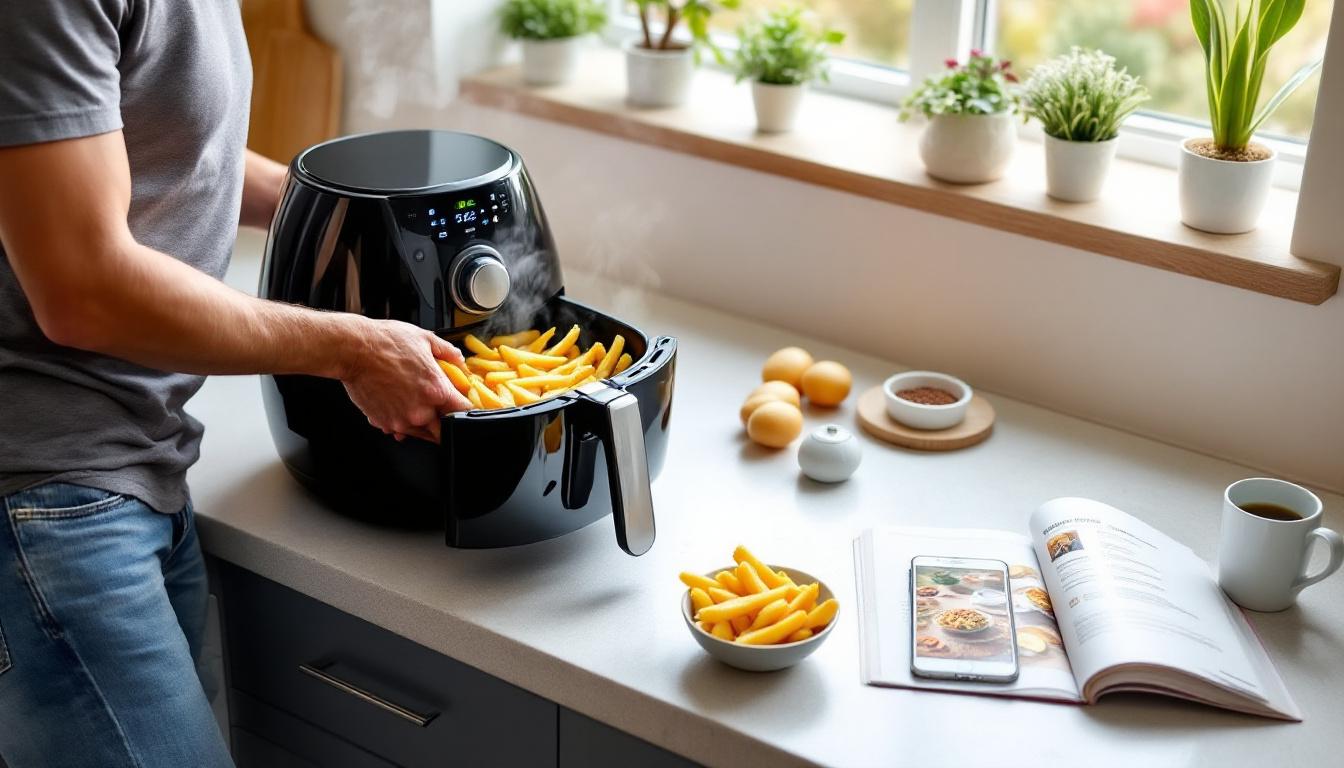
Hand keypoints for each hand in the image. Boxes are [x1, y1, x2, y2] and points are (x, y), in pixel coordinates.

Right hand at [339, 318, 472, 442]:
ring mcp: (402, 421)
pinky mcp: (384, 423)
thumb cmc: (386, 343)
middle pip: (444, 430)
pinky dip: (402, 423)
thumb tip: (459, 360)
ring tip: (415, 404)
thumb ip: (448, 352)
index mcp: (436, 391)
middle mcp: (421, 411)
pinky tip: (399, 407)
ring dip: (423, 424)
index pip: (463, 412)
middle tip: (439, 410)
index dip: (466, 410)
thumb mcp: (425, 339)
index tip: (463, 407)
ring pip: (423, 434)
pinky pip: (400, 431)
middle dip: (444, 422)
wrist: (354, 349)